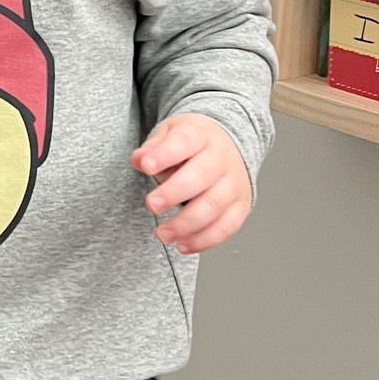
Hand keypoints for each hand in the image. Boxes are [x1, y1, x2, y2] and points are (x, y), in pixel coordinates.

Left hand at [131, 114, 251, 254]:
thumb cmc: (192, 145)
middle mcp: (221, 159)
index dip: (164, 154)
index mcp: (200, 136)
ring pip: (214, 205)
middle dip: (174, 193)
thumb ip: (152, 148)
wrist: (227, 146)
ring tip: (162, 234)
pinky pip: (226, 227)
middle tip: (152, 204)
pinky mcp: (240, 206)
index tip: (145, 166)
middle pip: (201, 176)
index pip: (184, 141)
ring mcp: (233, 183)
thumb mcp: (169, 134)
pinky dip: (204, 240)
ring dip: (186, 224)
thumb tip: (138, 160)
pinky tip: (182, 244)